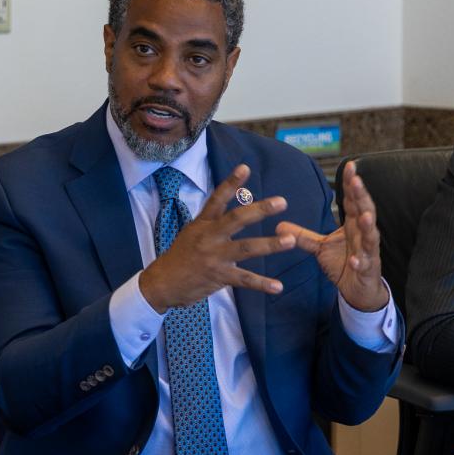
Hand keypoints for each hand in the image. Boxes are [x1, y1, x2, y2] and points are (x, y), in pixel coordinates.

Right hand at [139, 164, 295, 311]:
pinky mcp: (218, 276)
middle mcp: (209, 237)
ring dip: (270, 244)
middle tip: (281, 202)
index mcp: (203, 224)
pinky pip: (244, 279)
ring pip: (246, 248)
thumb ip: (212, 222)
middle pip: (236, 219)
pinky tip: (278, 286)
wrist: (162, 283)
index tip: (245, 168)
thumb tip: (235, 208)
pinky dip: (262, 284)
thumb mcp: (192, 233)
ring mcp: (214, 257)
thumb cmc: (180, 256)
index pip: (217, 199)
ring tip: (290, 240)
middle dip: (260, 210)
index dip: (231, 183)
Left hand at [275, 160, 388, 311]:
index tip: (350, 166)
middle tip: (357, 180)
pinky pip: (365, 264)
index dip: (351, 184)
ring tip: (364, 216)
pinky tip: (356, 259)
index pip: (353, 200)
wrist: (358, 289)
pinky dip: (361, 261)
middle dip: (362, 196)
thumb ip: (302, 235)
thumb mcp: (320, 247)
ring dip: (369, 226)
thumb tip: (278, 225)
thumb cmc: (344, 262)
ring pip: (371, 236)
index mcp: (353, 225)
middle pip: (365, 211)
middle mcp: (363, 234)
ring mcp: (368, 251)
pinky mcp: (368, 269)